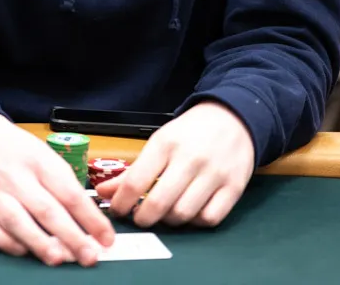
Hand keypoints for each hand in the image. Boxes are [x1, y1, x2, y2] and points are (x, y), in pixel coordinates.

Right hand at [0, 113, 114, 266]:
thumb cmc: (17, 150)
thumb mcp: (45, 155)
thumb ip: (64, 184)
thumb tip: (88, 221)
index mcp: (38, 161)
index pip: (69, 192)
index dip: (91, 218)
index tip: (106, 238)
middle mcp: (15, 177)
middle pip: (45, 210)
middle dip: (71, 237)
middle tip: (89, 256)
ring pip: (16, 221)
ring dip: (39, 242)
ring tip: (58, 259)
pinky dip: (5, 243)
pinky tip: (22, 251)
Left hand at [98, 101, 254, 227]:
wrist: (233, 117)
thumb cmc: (192, 132)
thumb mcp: (160, 142)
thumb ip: (133, 171)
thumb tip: (104, 192)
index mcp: (165, 144)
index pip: (135, 182)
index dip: (121, 203)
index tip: (119, 210)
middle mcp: (190, 159)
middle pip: (158, 203)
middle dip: (143, 218)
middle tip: (140, 218)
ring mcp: (214, 174)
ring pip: (183, 214)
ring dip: (169, 221)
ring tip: (164, 214)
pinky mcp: (234, 187)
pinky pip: (210, 218)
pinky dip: (196, 222)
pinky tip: (190, 212)